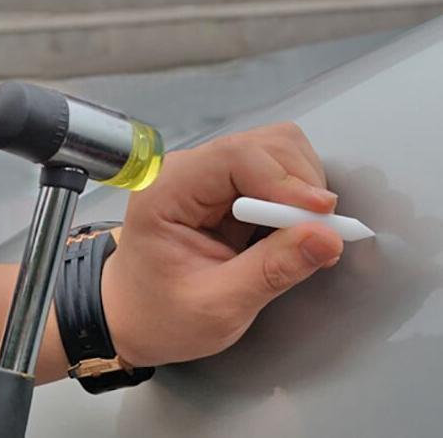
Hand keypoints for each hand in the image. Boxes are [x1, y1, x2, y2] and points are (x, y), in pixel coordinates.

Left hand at [102, 123, 343, 366]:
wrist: (134, 315)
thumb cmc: (159, 315)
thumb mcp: (217, 306)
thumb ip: (272, 270)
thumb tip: (327, 238)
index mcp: (167, 190)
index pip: (235, 156)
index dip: (284, 179)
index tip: (320, 216)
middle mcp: (188, 171)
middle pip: (264, 145)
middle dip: (301, 184)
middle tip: (316, 232)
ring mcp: (208, 176)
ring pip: (276, 153)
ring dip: (301, 190)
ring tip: (301, 236)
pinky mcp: (225, 189)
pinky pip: (273, 176)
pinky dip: (293, 200)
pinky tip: (290, 233)